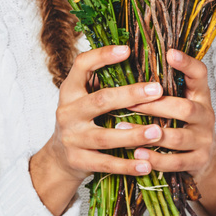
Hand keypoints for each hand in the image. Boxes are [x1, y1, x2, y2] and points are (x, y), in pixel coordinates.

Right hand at [29, 44, 167, 215]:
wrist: (58, 158)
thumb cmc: (81, 120)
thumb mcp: (82, 97)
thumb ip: (101, 81)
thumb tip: (138, 57)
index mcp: (70, 91)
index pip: (81, 65)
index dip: (102, 56)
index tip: (127, 50)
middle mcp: (68, 112)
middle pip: (100, 101)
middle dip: (130, 95)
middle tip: (157, 90)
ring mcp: (72, 138)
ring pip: (105, 137)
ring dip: (133, 135)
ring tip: (157, 132)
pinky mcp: (79, 161)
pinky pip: (106, 164)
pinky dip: (128, 165)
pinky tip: (147, 164)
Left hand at [116, 47, 215, 215]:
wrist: (205, 157)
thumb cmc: (183, 122)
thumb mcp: (181, 100)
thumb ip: (165, 85)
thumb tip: (130, 59)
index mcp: (200, 95)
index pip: (200, 74)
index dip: (187, 63)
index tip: (169, 52)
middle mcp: (206, 116)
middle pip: (185, 109)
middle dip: (156, 106)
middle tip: (129, 102)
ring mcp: (203, 140)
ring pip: (178, 137)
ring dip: (149, 134)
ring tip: (123, 128)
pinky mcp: (198, 161)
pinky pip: (176, 162)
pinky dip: (155, 159)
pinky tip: (137, 154)